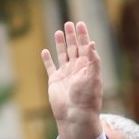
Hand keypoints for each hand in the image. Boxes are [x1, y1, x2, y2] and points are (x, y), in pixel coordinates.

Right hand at [41, 21, 102, 138]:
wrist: (75, 115)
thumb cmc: (87, 98)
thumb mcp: (93, 78)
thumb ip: (93, 61)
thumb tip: (92, 43)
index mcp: (87, 67)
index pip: (85, 47)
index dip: (83, 35)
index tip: (80, 23)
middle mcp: (76, 69)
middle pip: (74, 48)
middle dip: (72, 36)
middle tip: (69, 23)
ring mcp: (65, 74)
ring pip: (62, 55)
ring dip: (60, 44)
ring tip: (59, 32)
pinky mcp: (55, 81)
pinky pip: (50, 67)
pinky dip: (47, 59)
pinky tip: (45, 51)